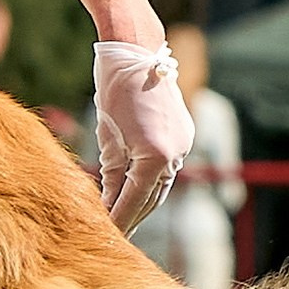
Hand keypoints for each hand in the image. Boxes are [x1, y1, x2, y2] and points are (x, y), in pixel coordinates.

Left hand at [93, 42, 195, 235]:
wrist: (137, 51)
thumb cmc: (115, 89)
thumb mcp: (107, 136)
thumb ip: (112, 174)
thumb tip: (109, 203)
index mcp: (155, 156)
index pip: (134, 201)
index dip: (118, 221)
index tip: (105, 237)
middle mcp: (176, 153)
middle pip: (151, 198)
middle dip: (131, 217)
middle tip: (111, 236)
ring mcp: (183, 144)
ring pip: (161, 185)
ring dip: (141, 202)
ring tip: (119, 217)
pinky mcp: (183, 135)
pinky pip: (166, 168)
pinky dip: (149, 181)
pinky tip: (132, 191)